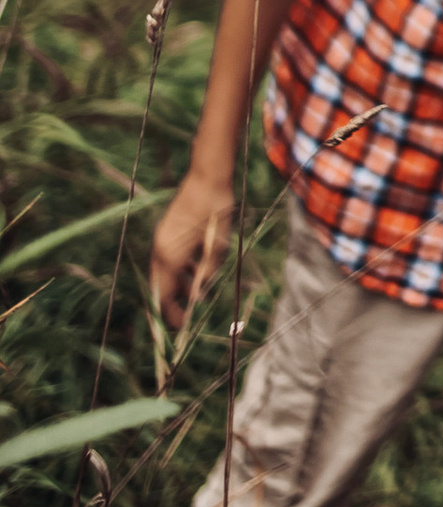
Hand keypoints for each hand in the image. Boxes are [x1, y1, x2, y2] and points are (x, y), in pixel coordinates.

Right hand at [150, 166, 237, 326]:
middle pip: (160, 286)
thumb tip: (199, 295)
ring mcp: (162, 239)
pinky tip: (196, 272)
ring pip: (165, 272)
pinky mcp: (168, 232)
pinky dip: (180, 270)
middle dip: (171, 304)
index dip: (170, 315)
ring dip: (178, 286)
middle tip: (186, 318)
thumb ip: (206, 273)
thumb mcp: (218, 248)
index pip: (163, 296)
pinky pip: (170, 259)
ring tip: (196, 295)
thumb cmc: (216, 212)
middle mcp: (160, 250)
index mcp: (169, 257)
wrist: (208, 178)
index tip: (180, 329)